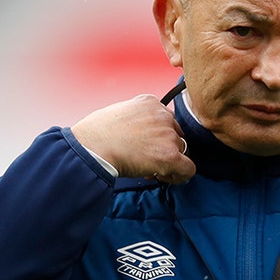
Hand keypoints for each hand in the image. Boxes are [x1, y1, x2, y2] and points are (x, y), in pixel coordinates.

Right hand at [70, 94, 196, 184]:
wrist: (92, 148)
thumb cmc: (96, 134)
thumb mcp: (119, 113)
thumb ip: (137, 119)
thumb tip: (142, 136)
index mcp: (150, 102)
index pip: (165, 120)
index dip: (157, 136)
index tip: (145, 146)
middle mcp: (163, 115)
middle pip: (175, 135)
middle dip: (163, 148)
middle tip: (145, 159)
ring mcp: (168, 135)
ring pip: (181, 151)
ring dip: (168, 161)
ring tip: (148, 168)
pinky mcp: (170, 155)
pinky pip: (188, 169)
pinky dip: (179, 176)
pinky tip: (162, 177)